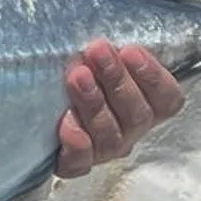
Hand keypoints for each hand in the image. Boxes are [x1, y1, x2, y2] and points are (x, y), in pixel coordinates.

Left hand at [56, 37, 185, 177]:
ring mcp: (103, 149)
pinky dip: (76, 144)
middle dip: (116, 79)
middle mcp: (129, 130)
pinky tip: (66, 123)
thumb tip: (103, 37)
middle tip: (97, 51)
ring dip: (94, 103)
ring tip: (77, 77)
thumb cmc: (75, 68)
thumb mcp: (95, 55)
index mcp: (144, 104)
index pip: (167, 99)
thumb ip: (108, 49)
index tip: (131, 51)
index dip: (154, 77)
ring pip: (110, 135)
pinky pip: (80, 162)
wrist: (33, 101)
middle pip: (136, 114)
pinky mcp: (73, 163)